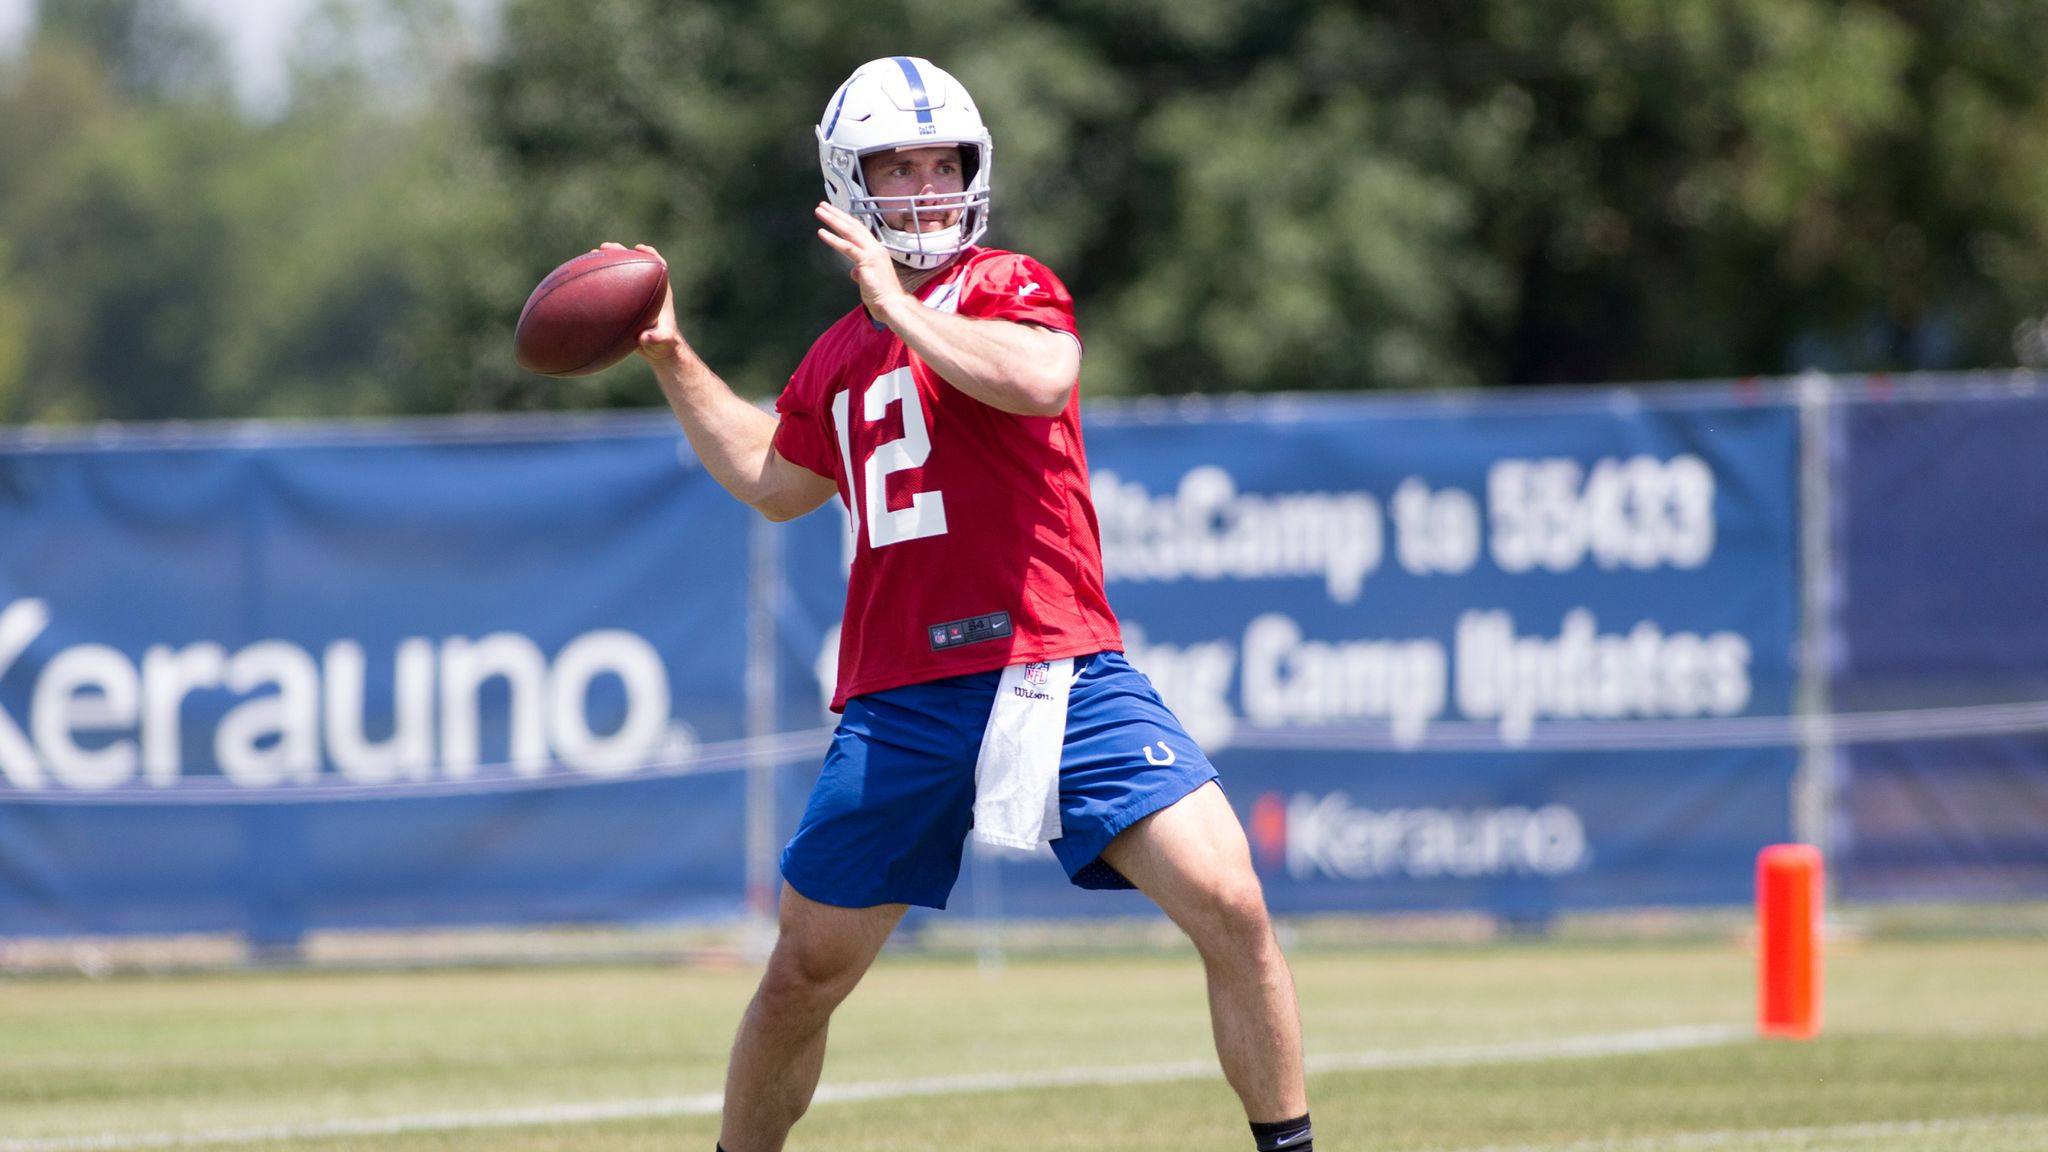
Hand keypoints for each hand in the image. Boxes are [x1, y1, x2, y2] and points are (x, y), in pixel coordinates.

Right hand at [600, 241, 685, 362]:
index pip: (659, 266)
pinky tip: (583, 282)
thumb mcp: (663, 341)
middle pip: (634, 263)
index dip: (650, 254)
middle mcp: (646, 290)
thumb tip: (643, 337)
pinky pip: (611, 289)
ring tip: (591, 255)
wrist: (659, 352)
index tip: (638, 249)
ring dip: (608, 263)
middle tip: (605, 247)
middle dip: (621, 252)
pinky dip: (599, 283)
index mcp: (660, 292)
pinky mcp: (624, 305)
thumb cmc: (665, 345)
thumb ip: (656, 338)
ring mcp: (634, 296)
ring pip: (620, 274)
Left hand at [813, 202, 910, 313]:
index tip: (834, 213)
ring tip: (820, 211)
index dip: (846, 220)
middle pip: (854, 225)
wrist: (892, 304)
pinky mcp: (866, 261)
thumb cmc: (882, 295)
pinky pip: (847, 247)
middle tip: (823, 205)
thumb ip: (861, 273)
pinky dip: (833, 239)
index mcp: (876, 251)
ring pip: (850, 231)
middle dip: (837, 214)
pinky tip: (822, 232)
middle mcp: (875, 248)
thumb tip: (854, 272)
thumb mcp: (869, 280)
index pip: (859, 230)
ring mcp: (872, 253)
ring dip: (833, 220)